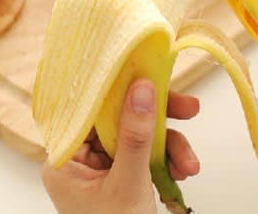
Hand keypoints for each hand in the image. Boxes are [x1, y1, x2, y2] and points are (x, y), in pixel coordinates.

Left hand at [42, 79, 199, 213]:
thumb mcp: (128, 184)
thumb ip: (135, 135)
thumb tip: (142, 86)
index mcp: (67, 158)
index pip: (93, 108)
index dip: (121, 87)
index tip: (149, 73)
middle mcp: (84, 157)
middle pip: (124, 117)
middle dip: (160, 120)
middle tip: (190, 109)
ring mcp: (107, 165)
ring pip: (142, 134)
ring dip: (172, 146)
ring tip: (190, 166)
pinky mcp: (126, 172)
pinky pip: (150, 151)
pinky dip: (170, 159)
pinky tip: (183, 172)